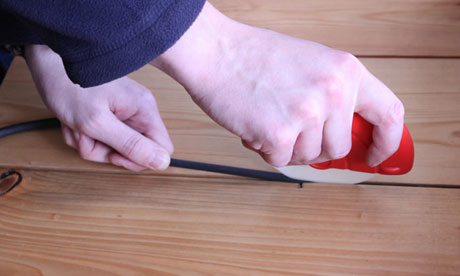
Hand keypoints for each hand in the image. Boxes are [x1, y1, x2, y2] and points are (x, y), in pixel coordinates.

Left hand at [25, 45, 172, 170]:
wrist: (48, 62)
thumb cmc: (70, 85)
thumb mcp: (98, 122)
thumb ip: (131, 145)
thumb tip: (161, 162)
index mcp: (144, 110)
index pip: (162, 150)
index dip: (139, 160)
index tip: (115, 154)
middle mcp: (138, 111)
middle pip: (134, 152)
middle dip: (106, 151)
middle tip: (89, 135)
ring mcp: (123, 113)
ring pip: (113, 148)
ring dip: (90, 143)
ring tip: (77, 124)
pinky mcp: (109, 115)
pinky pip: (101, 139)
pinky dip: (84, 136)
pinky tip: (74, 122)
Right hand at [152, 1, 403, 167]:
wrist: (215, 53)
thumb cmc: (255, 56)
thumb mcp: (312, 64)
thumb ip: (335, 96)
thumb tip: (345, 133)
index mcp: (346, 71)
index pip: (389, 114)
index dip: (387, 142)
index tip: (376, 154)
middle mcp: (332, 92)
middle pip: (340, 146)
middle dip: (317, 147)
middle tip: (295, 133)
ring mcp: (306, 114)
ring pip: (310, 156)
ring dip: (289, 147)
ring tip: (271, 119)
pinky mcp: (279, 134)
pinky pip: (281, 160)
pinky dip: (268, 150)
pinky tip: (256, 126)